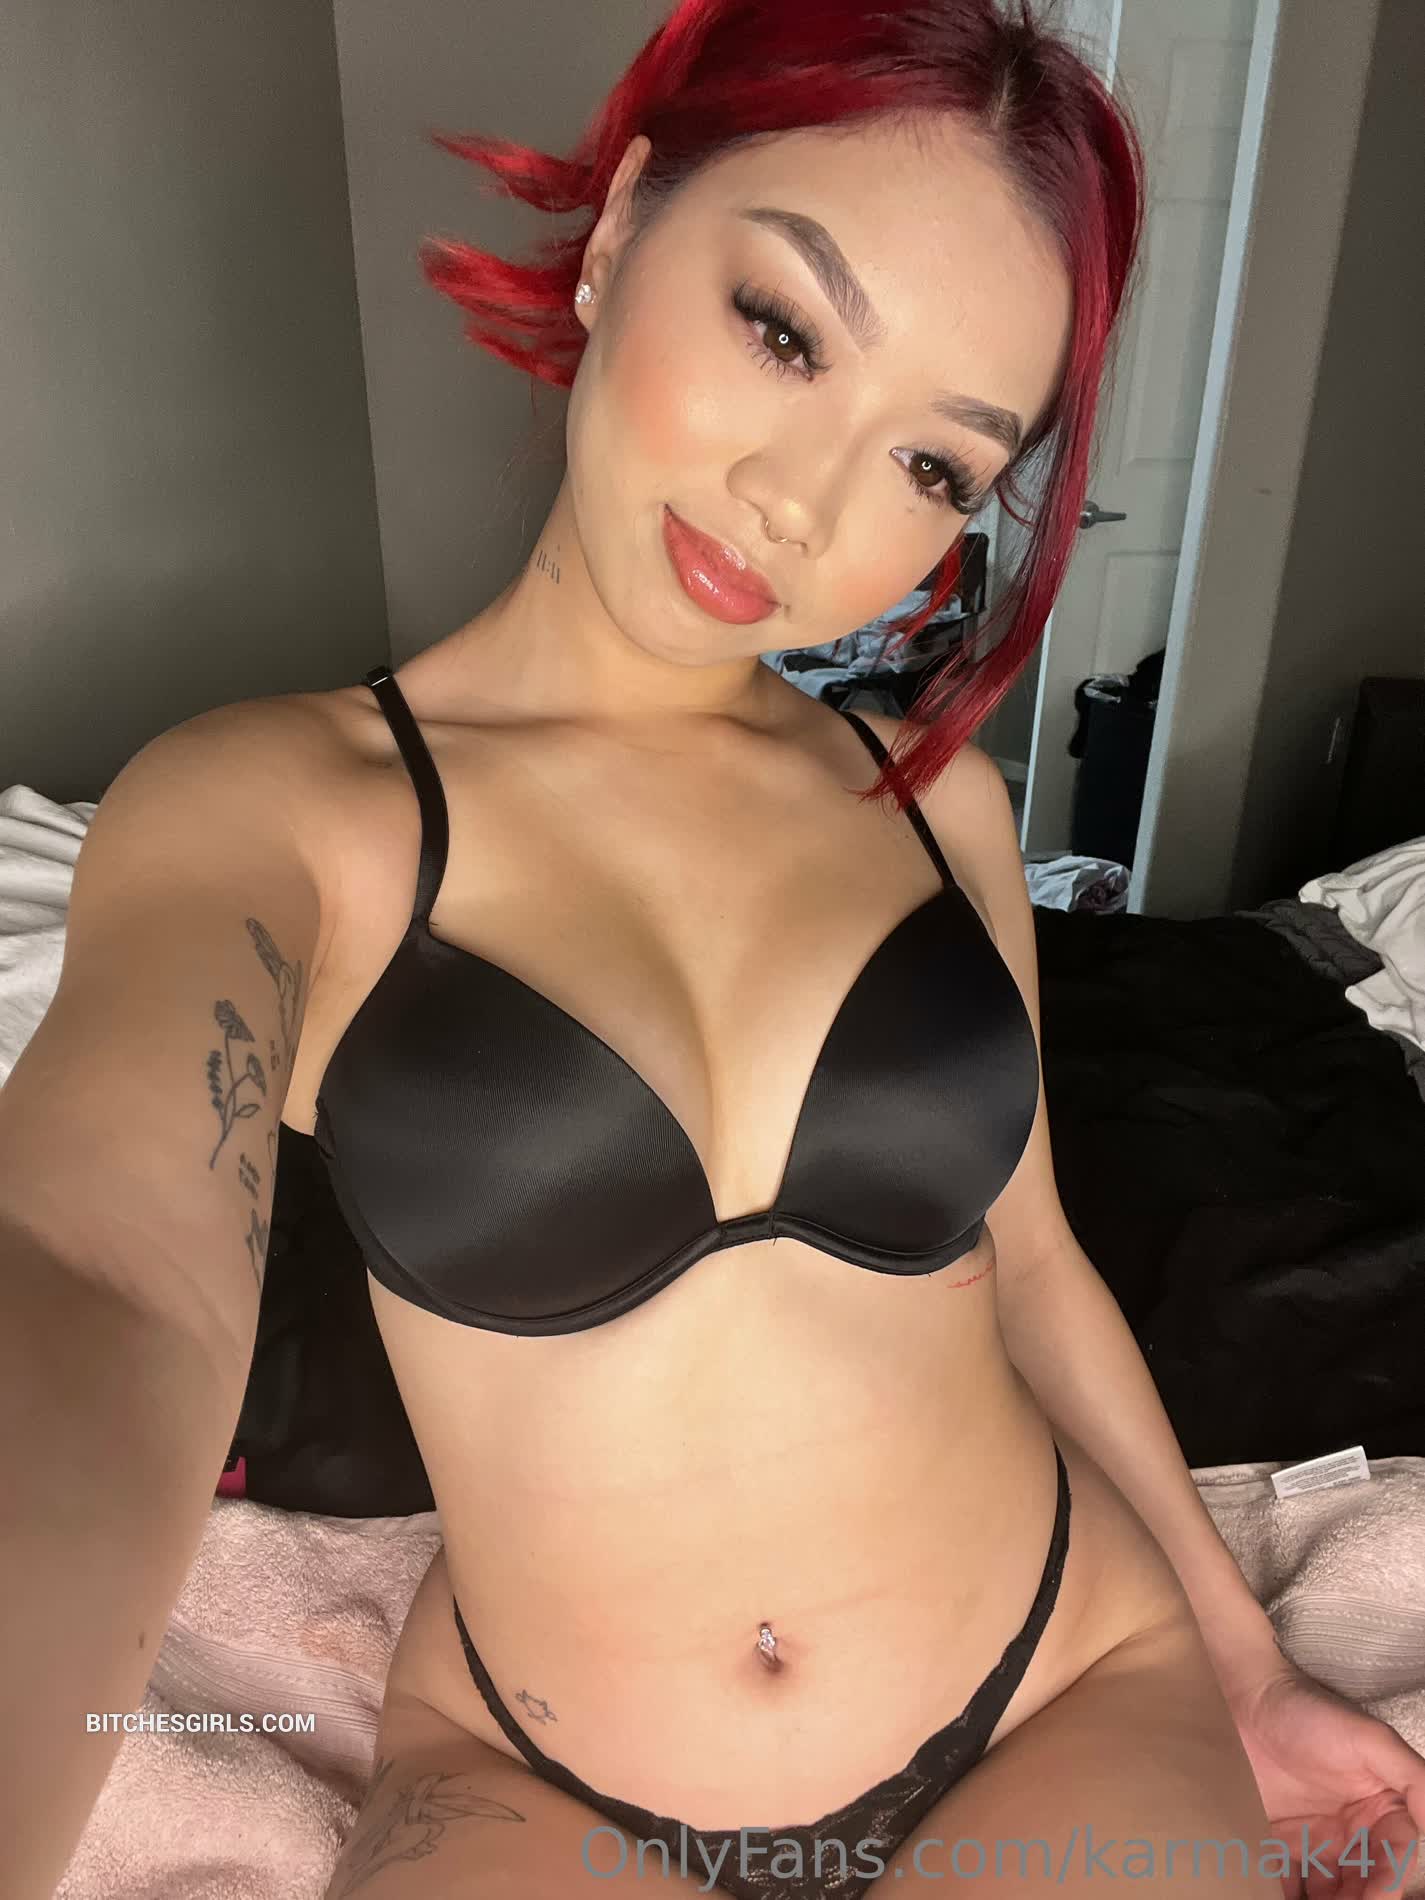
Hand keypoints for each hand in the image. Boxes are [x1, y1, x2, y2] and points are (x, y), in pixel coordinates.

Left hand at [1226, 1651, 1424, 1898]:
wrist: (1242, 1697)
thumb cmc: (1310, 1712)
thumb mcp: (1369, 1738)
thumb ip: (1413, 1779)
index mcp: (1380, 1810)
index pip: (1393, 1859)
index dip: (1386, 1884)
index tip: (1374, 1899)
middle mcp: (1351, 1830)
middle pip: (1363, 1882)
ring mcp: (1313, 1837)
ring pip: (1329, 1890)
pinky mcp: (1274, 1839)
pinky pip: (1285, 1879)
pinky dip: (1288, 1895)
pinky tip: (1273, 1898)